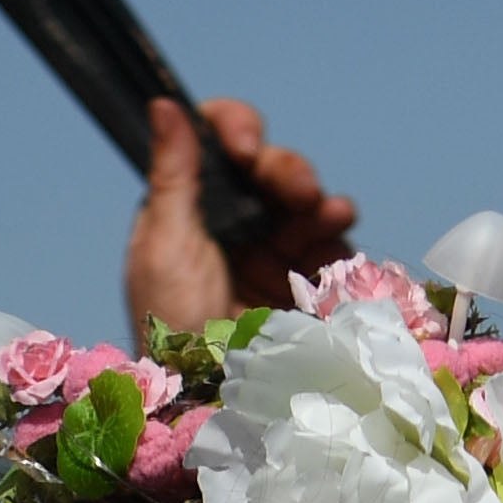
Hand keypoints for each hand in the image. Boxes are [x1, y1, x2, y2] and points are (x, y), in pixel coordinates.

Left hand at [129, 97, 356, 336]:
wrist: (205, 399)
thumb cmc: (169, 325)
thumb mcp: (163, 244)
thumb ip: (173, 175)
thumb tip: (164, 103)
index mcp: (192, 204)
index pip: (216, 143)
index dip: (234, 128)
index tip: (244, 146)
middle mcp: (234, 222)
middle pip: (269, 169)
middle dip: (287, 169)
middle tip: (297, 191)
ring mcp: (272, 253)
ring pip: (305, 201)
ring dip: (318, 200)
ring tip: (329, 214)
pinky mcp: (304, 285)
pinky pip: (330, 246)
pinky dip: (338, 236)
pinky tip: (339, 235)